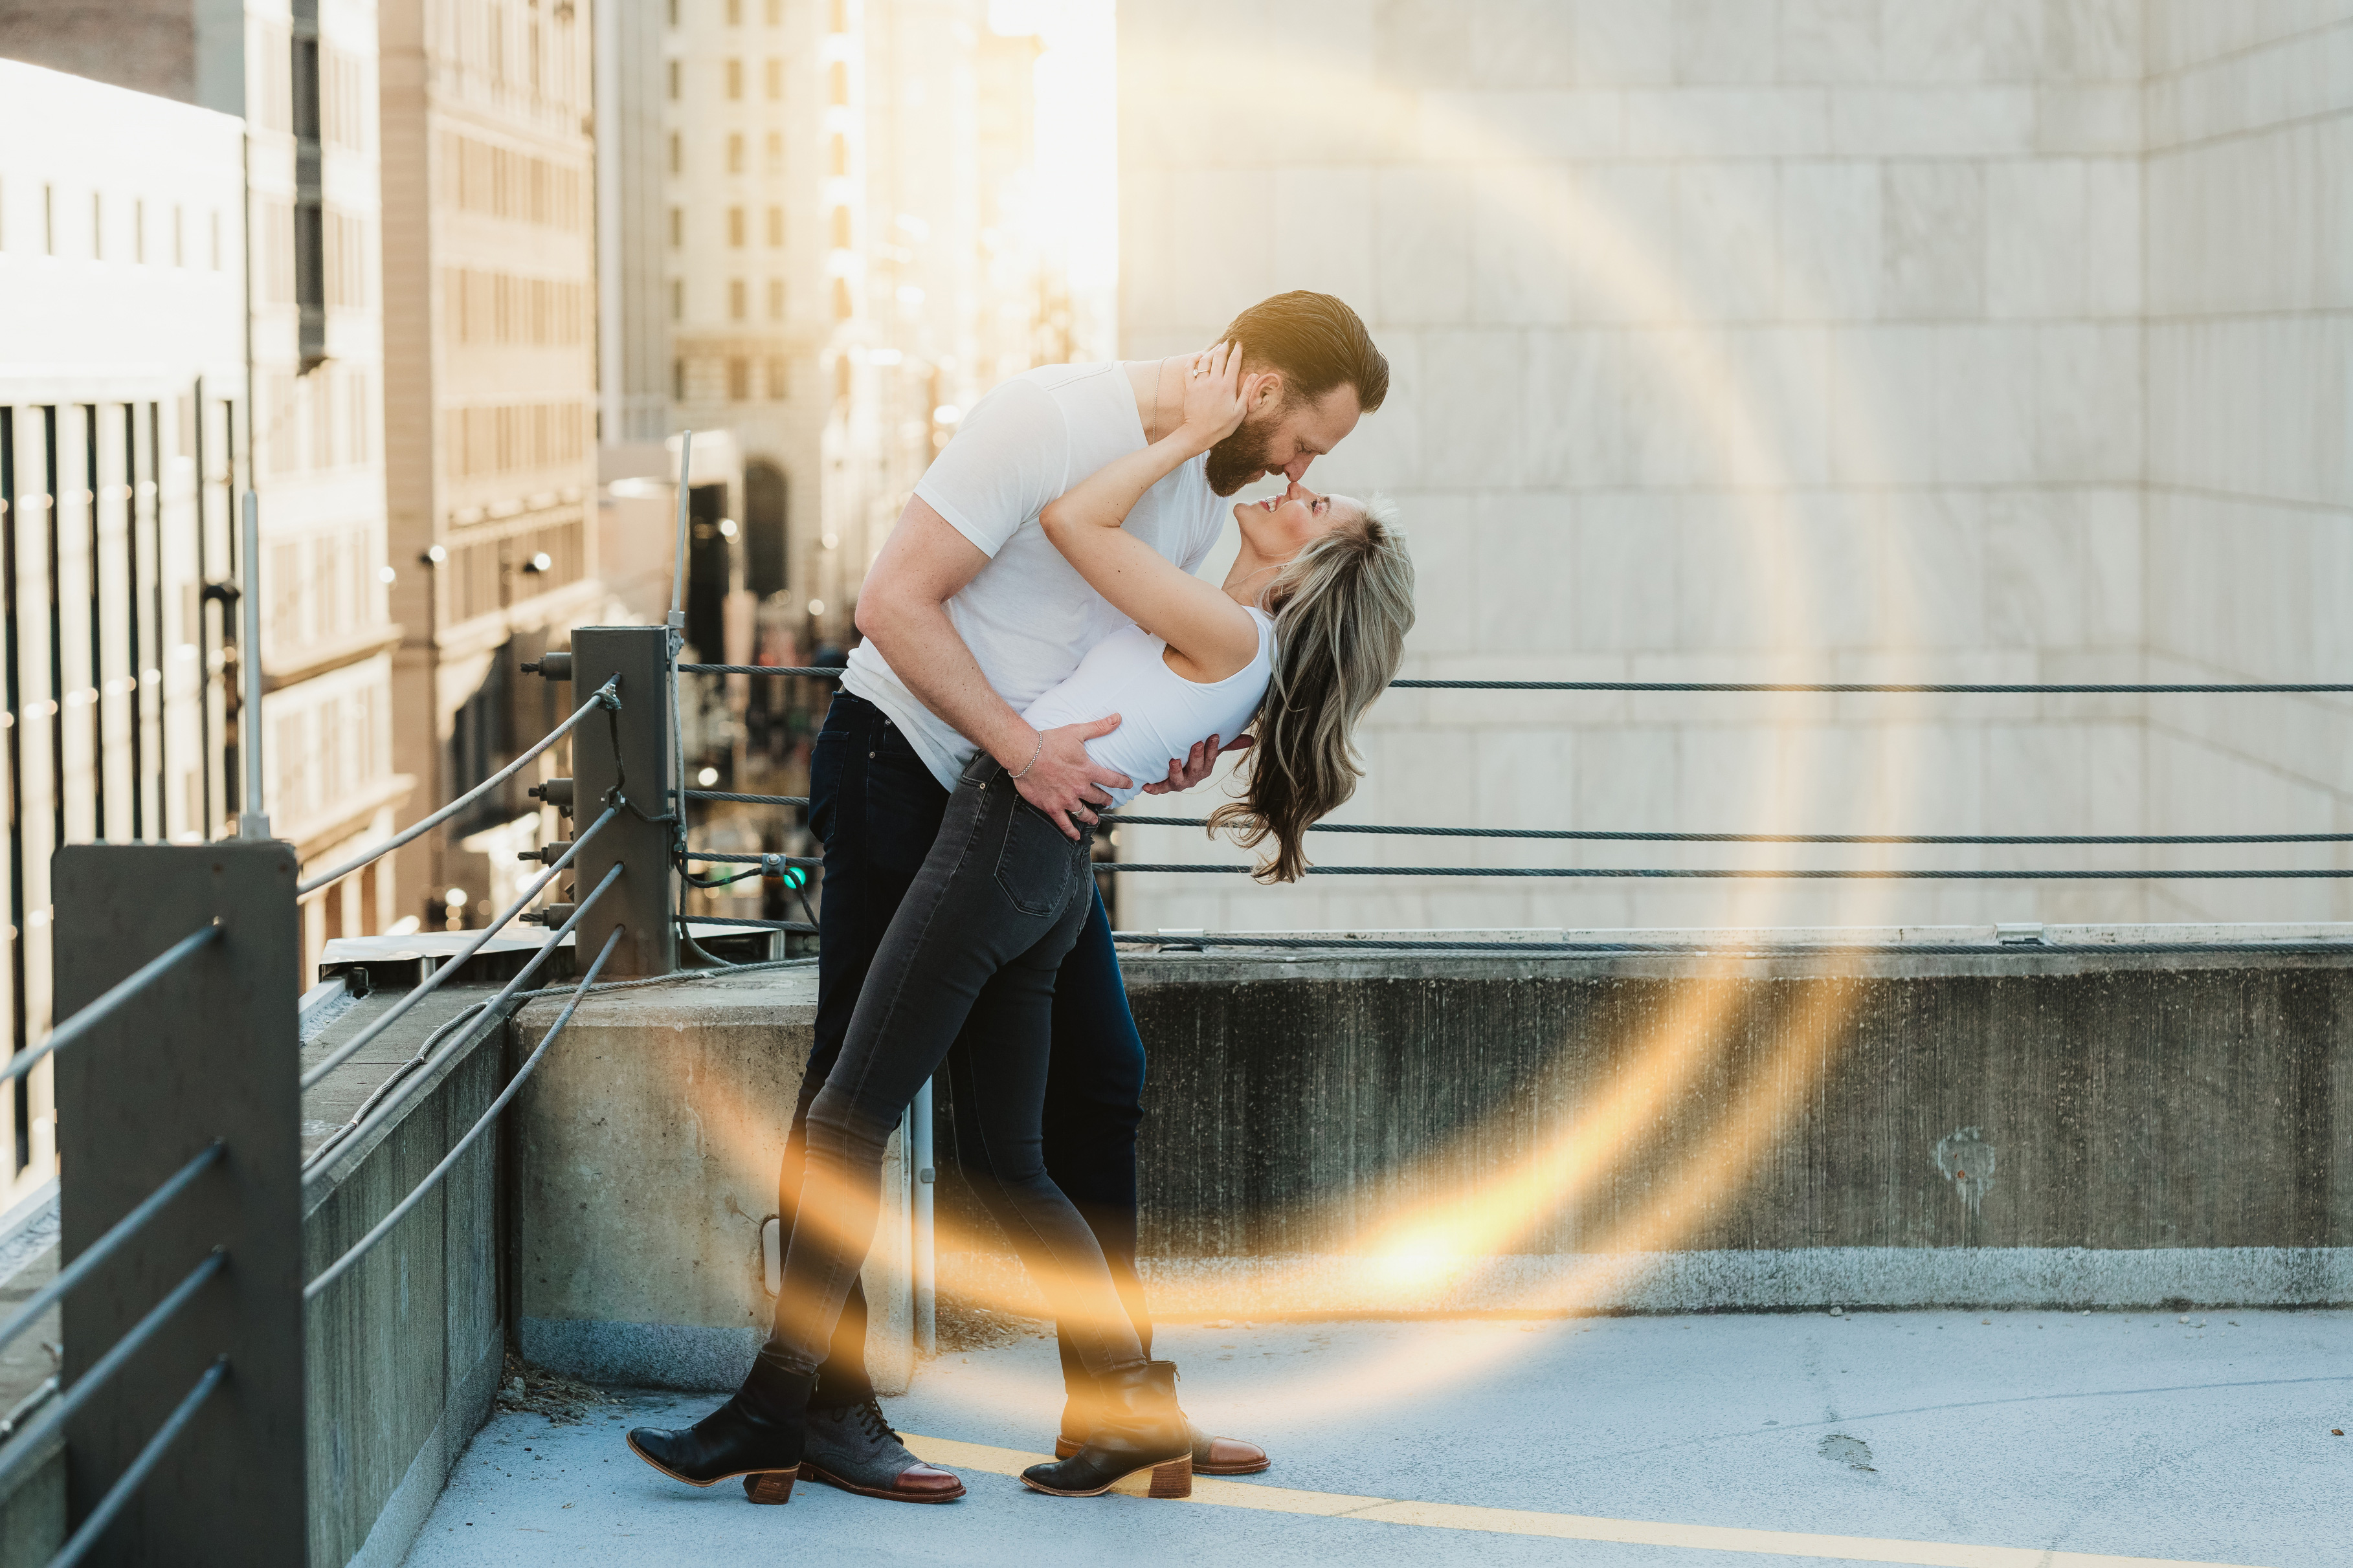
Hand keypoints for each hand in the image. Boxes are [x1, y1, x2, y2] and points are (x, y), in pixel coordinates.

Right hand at [1010, 717, 1132, 838]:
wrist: (1025, 753)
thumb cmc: (1050, 741)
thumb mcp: (1077, 732)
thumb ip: (1099, 727)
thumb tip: (1118, 718)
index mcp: (1087, 771)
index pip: (1112, 779)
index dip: (1123, 782)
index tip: (1130, 785)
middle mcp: (1079, 788)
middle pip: (1099, 797)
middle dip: (1106, 800)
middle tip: (1108, 801)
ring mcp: (1066, 799)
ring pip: (1084, 813)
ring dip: (1092, 816)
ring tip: (1095, 818)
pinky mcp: (1052, 807)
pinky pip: (1064, 823)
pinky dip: (1071, 831)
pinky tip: (1076, 837)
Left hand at [1140, 733, 1254, 794]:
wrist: (1174, 765)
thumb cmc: (1196, 754)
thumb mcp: (1211, 747)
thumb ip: (1230, 743)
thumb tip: (1251, 739)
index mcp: (1205, 768)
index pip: (1212, 758)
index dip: (1213, 749)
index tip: (1214, 736)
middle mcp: (1193, 777)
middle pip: (1197, 769)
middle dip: (1197, 757)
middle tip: (1196, 743)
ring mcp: (1179, 782)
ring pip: (1179, 780)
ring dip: (1177, 771)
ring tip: (1174, 760)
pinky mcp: (1165, 784)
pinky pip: (1160, 788)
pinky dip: (1154, 788)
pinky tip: (1146, 785)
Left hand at [1175, 342, 1270, 450]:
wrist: (1199, 433)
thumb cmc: (1221, 425)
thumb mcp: (1240, 411)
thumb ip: (1247, 392)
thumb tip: (1255, 375)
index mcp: (1227, 386)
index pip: (1234, 362)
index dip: (1237, 350)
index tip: (1240, 343)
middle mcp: (1214, 381)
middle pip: (1219, 357)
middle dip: (1225, 347)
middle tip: (1229, 341)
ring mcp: (1200, 383)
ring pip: (1205, 360)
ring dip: (1211, 351)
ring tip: (1217, 346)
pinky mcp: (1190, 387)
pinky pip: (1190, 368)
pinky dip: (1194, 359)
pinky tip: (1199, 355)